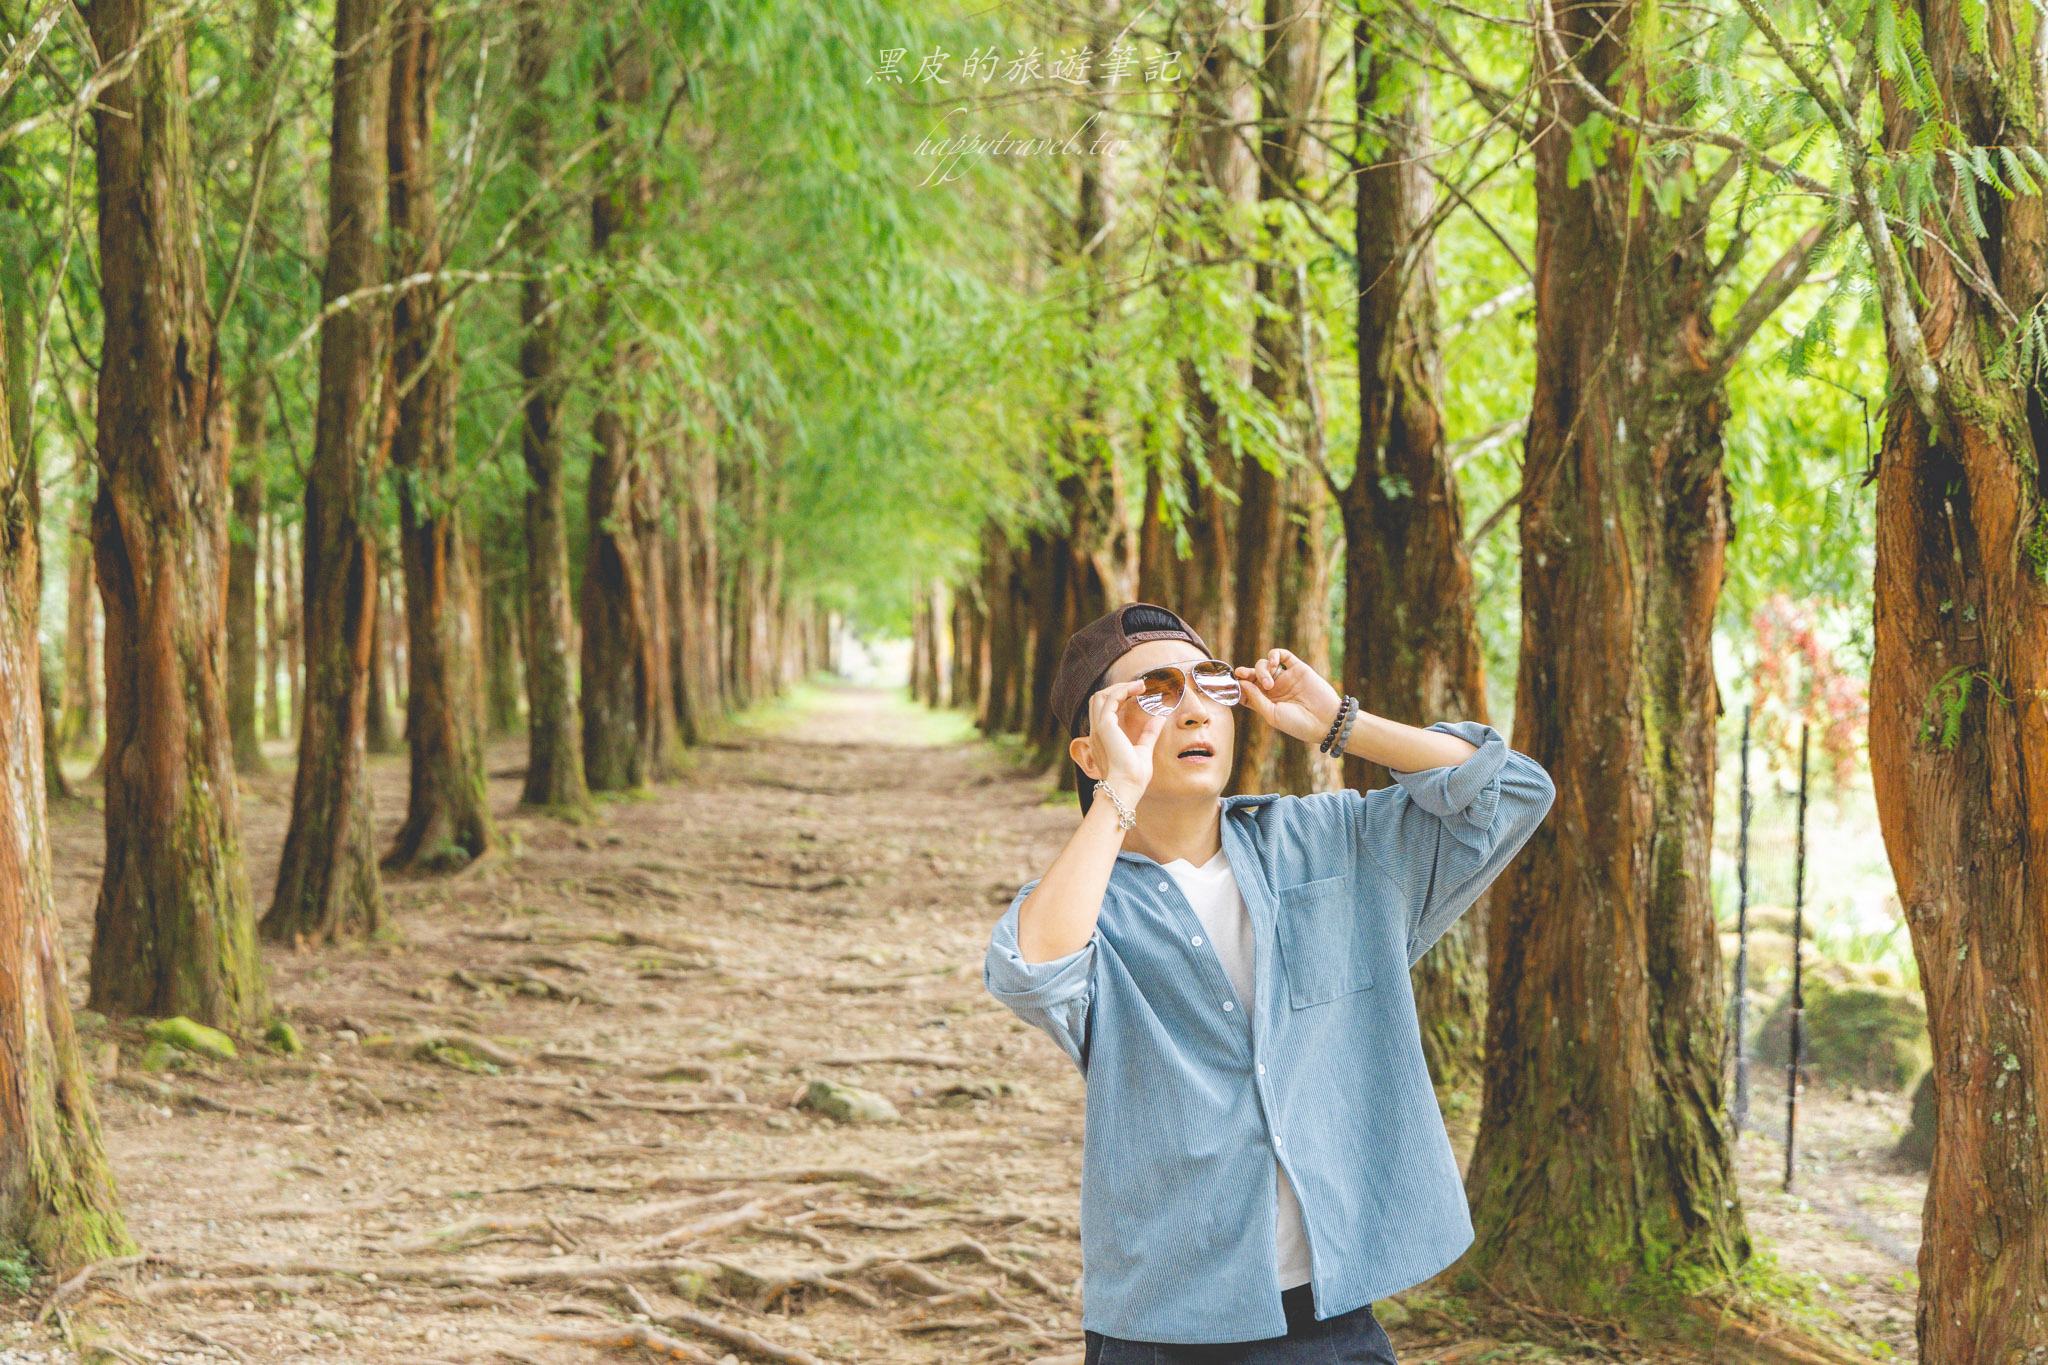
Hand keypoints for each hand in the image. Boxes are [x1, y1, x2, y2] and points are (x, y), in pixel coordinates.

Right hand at [1084, 680, 1165, 801]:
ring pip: (1101, 696)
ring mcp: (1099, 728)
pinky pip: (1111, 699)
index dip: (1118, 697)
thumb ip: (1149, 733)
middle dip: (1117, 689)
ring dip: (1120, 687)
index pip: (1104, 710)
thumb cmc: (1133, 776)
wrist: (1126, 787)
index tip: (1137, 693)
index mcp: (1103, 737)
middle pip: (1098, 699)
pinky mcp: (1105, 726)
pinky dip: (1123, 690)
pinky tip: (1138, 689)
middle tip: (1139, 687)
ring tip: (1140, 685)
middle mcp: (1097, 731)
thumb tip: (1160, 717)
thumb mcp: (1143, 749)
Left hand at [1234, 648, 1343, 746]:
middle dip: (1245, 673)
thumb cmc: (1298, 723)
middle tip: (1241, 673)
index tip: (1231, 684)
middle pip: (1252, 675)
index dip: (1237, 686)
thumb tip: (1241, 682)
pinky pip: (1282, 655)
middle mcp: (1274, 689)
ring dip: (1261, 669)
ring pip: (1264, 664)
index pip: (1246, 690)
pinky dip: (1273, 655)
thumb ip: (1255, 698)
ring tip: (1269, 683)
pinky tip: (1272, 662)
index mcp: (1266, 702)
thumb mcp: (1271, 714)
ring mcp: (1285, 678)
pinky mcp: (1297, 668)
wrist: (1325, 721)